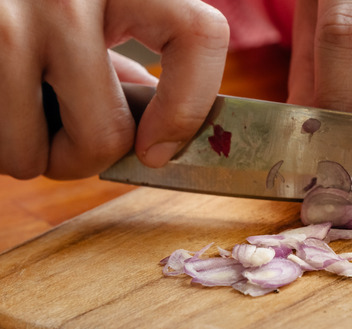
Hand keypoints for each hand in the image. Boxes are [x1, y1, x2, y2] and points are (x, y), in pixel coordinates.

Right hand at [0, 0, 228, 179]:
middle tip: (64, 140)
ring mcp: (3, 23)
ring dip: (27, 153)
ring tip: (12, 108)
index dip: (189, 107)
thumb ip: (116, 53)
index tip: (159, 148)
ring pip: (33, 155)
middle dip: (85, 157)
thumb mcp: (80, 4)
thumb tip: (155, 130)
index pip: (197, 33)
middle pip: (108, 133)